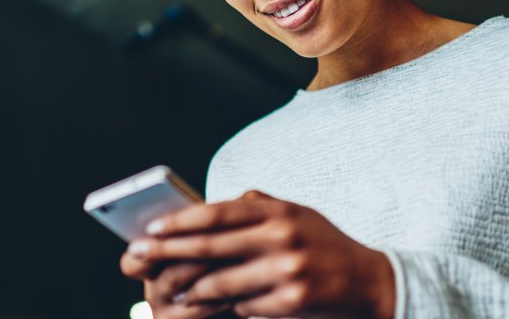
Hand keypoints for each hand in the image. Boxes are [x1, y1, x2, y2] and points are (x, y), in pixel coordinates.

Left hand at [124, 190, 394, 318]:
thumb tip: (223, 201)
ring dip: (191, 288)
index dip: (180, 220)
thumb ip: (261, 206)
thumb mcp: (298, 214)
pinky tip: (213, 306)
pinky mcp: (292, 300)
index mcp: (278, 211)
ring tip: (171, 289)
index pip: (218, 212)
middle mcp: (282, 236)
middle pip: (211, 245)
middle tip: (138, 255)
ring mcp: (287, 269)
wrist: (370, 282)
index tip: (151, 226)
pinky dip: (227, 306)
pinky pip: (244, 306)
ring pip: (222, 282)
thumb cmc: (326, 245)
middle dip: (168, 250)